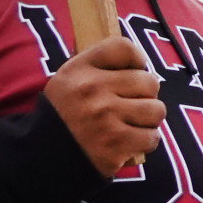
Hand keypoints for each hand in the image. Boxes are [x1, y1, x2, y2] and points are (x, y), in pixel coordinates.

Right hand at [43, 38, 165, 175]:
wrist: (45, 154)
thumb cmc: (66, 113)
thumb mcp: (70, 79)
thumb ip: (100, 66)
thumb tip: (141, 64)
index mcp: (80, 70)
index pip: (124, 47)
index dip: (137, 59)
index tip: (134, 71)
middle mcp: (92, 90)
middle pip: (150, 81)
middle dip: (145, 95)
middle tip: (131, 104)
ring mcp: (105, 119)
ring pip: (156, 110)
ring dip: (149, 119)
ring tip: (132, 122)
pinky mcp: (114, 146)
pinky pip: (151, 137)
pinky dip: (145, 141)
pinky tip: (130, 141)